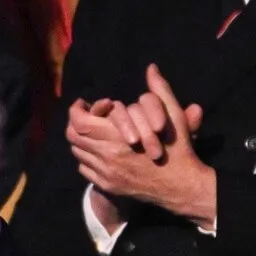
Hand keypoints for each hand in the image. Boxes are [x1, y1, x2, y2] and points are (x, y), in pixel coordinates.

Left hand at [66, 65, 214, 229]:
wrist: (181, 187)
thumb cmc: (178, 149)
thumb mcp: (173, 116)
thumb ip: (160, 91)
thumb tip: (151, 67)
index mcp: (118, 138)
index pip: (79, 122)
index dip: (77, 110)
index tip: (84, 104)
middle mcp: (107, 157)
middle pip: (73, 137)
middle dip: (76, 123)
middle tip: (87, 116)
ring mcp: (106, 174)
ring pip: (78, 154)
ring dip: (82, 140)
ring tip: (93, 131)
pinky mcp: (108, 186)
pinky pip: (85, 170)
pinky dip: (88, 159)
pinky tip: (100, 151)